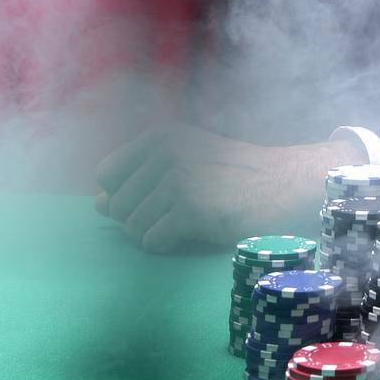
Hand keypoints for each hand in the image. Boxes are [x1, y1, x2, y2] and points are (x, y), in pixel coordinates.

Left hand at [95, 124, 317, 252]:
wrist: (283, 185)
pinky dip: (169, 244)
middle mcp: (164, 151)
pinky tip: (194, 232)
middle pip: (116, 206)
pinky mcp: (190, 209)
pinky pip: (152, 241)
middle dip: (141, 218)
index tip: (159, 196)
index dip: (126, 193)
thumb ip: (139, 179)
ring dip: (157, 232)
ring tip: (189, 221)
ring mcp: (177, 179)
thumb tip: (96, 205)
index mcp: (160, 135)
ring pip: (131, 226)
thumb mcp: (186, 162)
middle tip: (180, 212)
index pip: (105, 175)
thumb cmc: (233, 177)